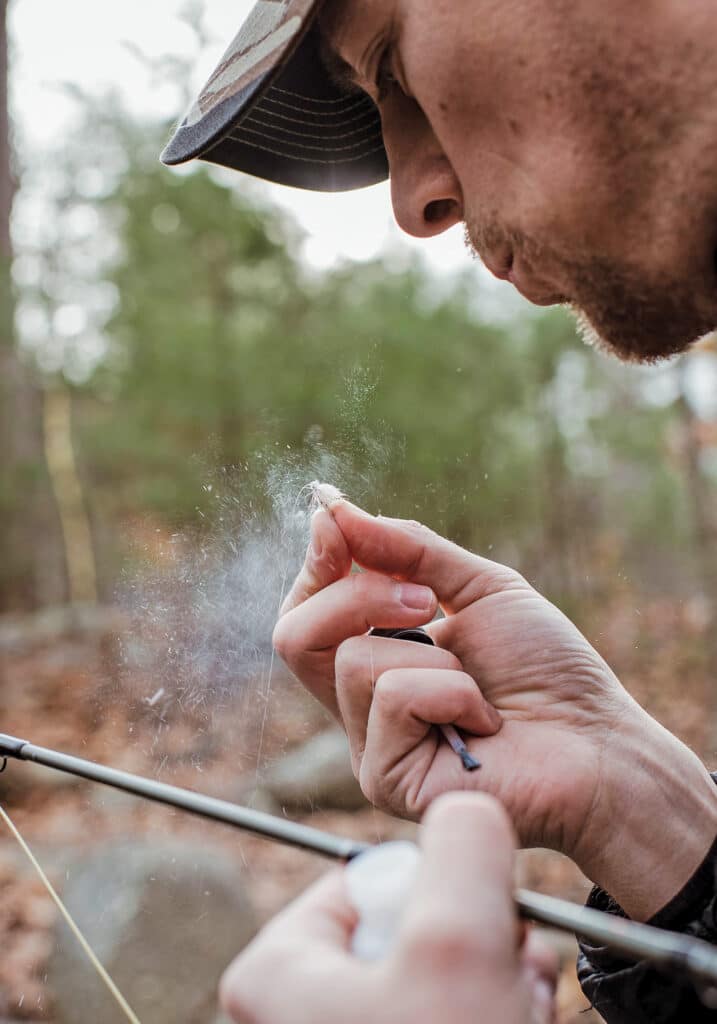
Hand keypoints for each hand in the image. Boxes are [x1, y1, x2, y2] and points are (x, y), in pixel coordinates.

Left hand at [220, 794, 556, 1023]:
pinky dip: (491, 1017)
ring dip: (495, 987)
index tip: (469, 935)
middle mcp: (298, 1011)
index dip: (435, 893)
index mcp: (275, 972)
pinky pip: (447, 1014)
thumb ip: (463, 844)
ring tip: (516, 1013)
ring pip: (438, 978)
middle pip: (407, 928)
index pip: (367, 879)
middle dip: (476, 947)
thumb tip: (467, 807)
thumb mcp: (458, 940)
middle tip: (508, 983)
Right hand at [274, 501, 716, 919]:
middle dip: (357, 596)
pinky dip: (451, 691)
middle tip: (426, 600)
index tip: (335, 520)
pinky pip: (392, 697)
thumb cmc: (547, 669)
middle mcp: (361, 702)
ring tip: (479, 686)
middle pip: (295, 635)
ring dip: (434, 655)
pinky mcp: (385, 778)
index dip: (316, 563)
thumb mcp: (479, 588)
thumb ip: (409, 551)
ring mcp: (369, 743)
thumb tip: (336, 512)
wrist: (597, 743)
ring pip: (352, 661)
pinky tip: (483, 722)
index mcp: (378, 657)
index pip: (308, 609)